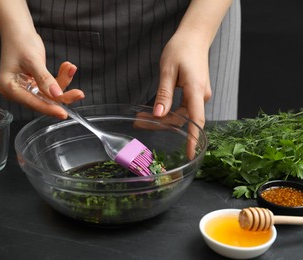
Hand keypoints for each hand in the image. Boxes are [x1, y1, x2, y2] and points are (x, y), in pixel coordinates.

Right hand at [0, 31, 83, 118]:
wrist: (18, 30)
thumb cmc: (20, 41)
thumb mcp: (33, 60)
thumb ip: (45, 79)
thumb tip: (56, 95)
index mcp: (9, 87)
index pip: (32, 102)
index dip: (49, 108)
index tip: (63, 113)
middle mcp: (16, 91)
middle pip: (43, 100)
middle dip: (62, 95)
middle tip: (78, 94)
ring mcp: (26, 88)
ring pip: (49, 94)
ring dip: (63, 82)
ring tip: (70, 68)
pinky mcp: (34, 84)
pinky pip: (51, 86)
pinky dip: (60, 78)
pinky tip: (67, 67)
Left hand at [153, 33, 211, 158]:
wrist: (194, 37)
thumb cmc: (181, 49)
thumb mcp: (168, 70)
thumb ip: (163, 94)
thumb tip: (158, 115)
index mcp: (196, 90)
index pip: (197, 119)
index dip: (193, 138)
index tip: (190, 153)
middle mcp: (201, 96)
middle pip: (183, 120)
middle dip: (160, 125)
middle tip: (138, 122)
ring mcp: (199, 95)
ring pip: (180, 116)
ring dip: (161, 119)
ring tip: (141, 118)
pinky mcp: (194, 94)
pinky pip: (181, 109)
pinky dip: (167, 112)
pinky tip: (153, 112)